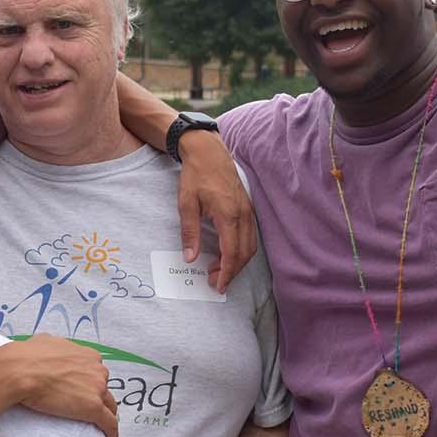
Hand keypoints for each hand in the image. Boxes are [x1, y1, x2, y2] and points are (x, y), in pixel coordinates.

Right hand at [1, 335, 117, 436]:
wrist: (20, 371)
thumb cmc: (28, 357)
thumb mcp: (46, 342)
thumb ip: (58, 347)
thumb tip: (52, 348)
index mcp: (88, 355)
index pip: (96, 372)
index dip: (91, 382)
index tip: (85, 391)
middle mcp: (97, 369)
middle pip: (104, 387)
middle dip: (97, 397)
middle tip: (86, 407)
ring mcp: (97, 388)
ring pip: (109, 405)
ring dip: (106, 414)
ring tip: (100, 426)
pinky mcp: (93, 408)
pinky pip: (109, 423)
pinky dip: (111, 432)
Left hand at [176, 131, 257, 291]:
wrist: (208, 151)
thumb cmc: (196, 175)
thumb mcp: (186, 203)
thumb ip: (189, 232)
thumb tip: (191, 258)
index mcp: (228, 215)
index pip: (232, 253)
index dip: (226, 273)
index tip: (218, 285)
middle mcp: (243, 215)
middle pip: (244, 253)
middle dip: (231, 271)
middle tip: (214, 281)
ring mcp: (248, 211)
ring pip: (250, 246)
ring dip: (237, 262)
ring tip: (218, 269)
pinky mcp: (247, 208)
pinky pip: (250, 235)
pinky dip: (241, 249)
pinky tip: (227, 252)